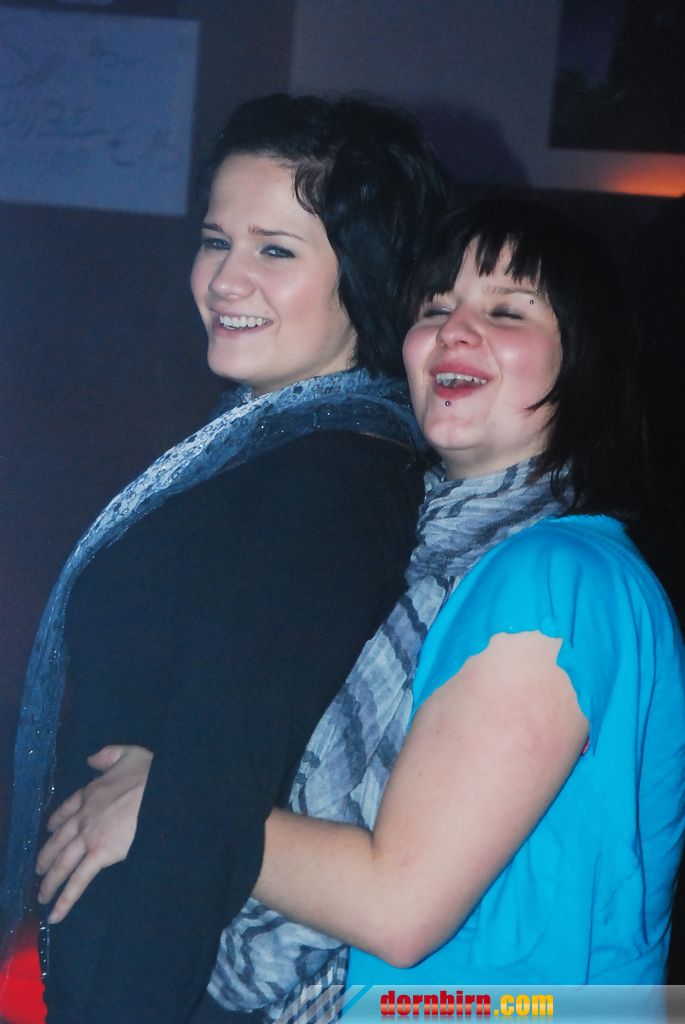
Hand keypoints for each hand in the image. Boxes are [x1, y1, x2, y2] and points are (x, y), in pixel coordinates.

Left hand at [36, 744, 152, 922]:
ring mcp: (88, 837)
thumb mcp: (126, 753)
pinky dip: (65, 899)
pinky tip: (55, 913)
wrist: (156, 790)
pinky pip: (78, 880)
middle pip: (58, 840)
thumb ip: (107, 755)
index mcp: (90, 793)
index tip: (49, 829)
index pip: (66, 809)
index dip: (56, 821)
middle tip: (39, 870)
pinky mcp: (99, 854)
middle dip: (47, 857)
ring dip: (50, 881)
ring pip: (62, 862)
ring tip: (42, 895)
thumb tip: (91, 759)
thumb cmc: (147, 773)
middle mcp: (83, 817)